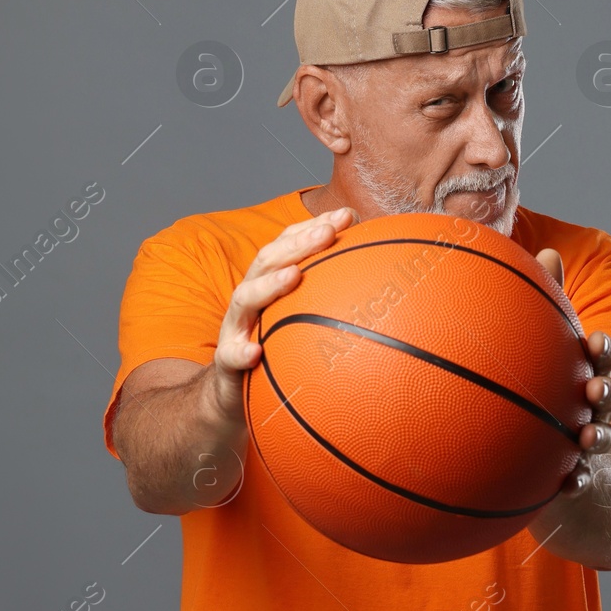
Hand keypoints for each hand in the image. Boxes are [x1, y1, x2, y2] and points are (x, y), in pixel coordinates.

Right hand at [208, 205, 356, 423]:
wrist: (233, 394)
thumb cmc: (276, 349)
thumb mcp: (300, 320)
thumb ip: (328, 299)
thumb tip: (382, 282)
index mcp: (269, 283)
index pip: (288, 244)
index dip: (314, 227)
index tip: (347, 216)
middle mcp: (251, 298)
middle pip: (268, 260)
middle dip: (298, 242)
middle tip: (327, 232)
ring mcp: (236, 327)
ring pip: (244, 298)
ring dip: (269, 285)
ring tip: (293, 276)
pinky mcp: (227, 361)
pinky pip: (230, 355)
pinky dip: (240, 351)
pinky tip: (255, 351)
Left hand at [535, 247, 610, 498]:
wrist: (555, 458)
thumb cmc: (544, 389)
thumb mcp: (541, 347)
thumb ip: (544, 301)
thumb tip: (546, 250)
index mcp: (582, 372)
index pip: (602, 356)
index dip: (604, 350)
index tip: (595, 343)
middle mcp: (591, 405)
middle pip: (608, 395)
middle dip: (606, 391)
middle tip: (593, 389)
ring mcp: (586, 441)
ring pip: (599, 436)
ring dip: (597, 435)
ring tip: (585, 437)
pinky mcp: (578, 475)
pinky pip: (581, 481)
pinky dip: (577, 482)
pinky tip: (568, 483)